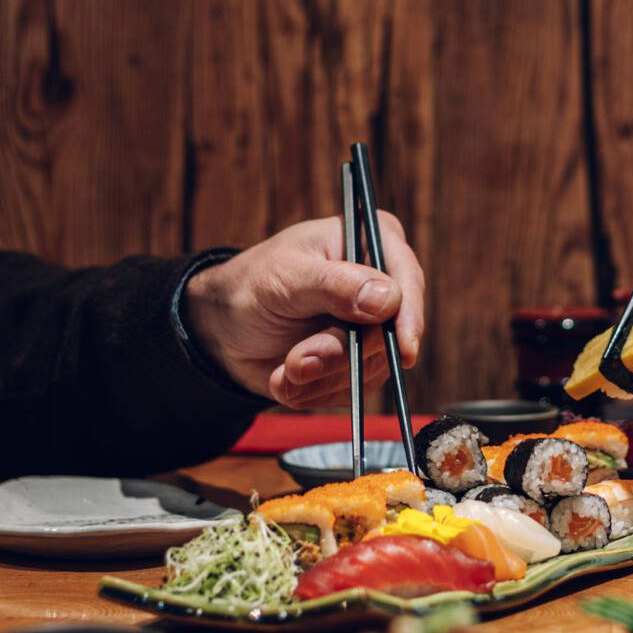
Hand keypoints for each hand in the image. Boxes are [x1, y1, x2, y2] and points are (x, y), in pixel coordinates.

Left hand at [182, 214, 424, 408]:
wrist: (223, 327)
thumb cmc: (251, 285)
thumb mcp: (287, 277)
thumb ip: (336, 285)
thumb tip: (389, 300)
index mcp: (369, 241)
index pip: (407, 279)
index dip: (409, 317)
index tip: (403, 350)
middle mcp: (379, 284)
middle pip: (390, 333)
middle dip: (340, 356)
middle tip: (297, 362)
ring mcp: (371, 327)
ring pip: (372, 368)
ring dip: (322, 377)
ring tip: (283, 369)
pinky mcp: (359, 363)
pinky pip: (354, 390)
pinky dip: (317, 391)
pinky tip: (287, 378)